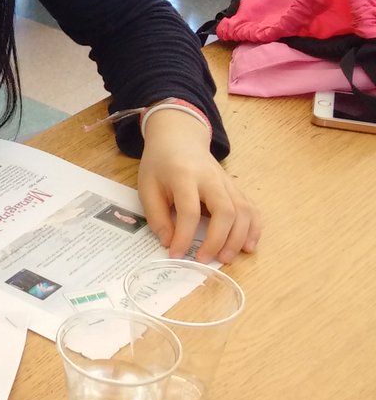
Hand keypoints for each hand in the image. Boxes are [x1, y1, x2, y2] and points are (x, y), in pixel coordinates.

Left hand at [136, 109, 261, 263]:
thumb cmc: (160, 165)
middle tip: (205, 260)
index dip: (184, 236)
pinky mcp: (236, 187)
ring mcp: (227, 182)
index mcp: (184, 176)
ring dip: (238, 238)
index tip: (176, 254)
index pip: (189, 210)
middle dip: (218, 239)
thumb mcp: (147, 187)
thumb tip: (169, 242)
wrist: (179, 139)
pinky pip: (251, 208)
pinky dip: (253, 228)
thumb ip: (157, 215)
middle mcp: (211, 178)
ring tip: (227, 258)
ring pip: (243, 211)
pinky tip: (248, 246)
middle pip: (225, 210)